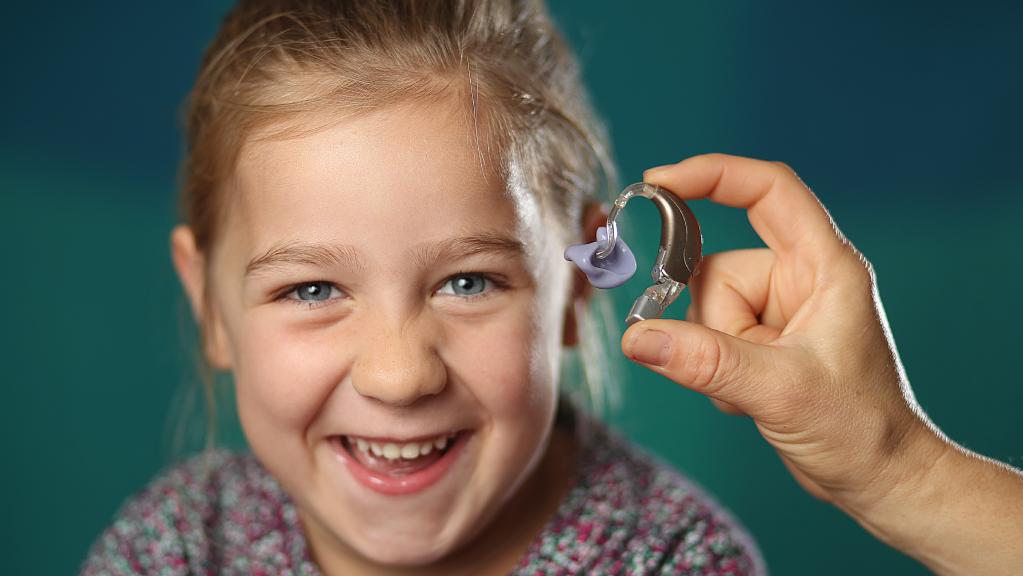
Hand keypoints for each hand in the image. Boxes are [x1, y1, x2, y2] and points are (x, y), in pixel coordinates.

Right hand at [623, 154, 944, 525]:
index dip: (713, 175)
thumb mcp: (780, 389)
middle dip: (711, 318)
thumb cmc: (859, 428)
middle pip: (718, 264)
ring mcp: (779, 309)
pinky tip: (748, 397)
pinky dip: (713, 369)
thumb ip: (706, 360)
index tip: (658, 183)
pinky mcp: (762, 339)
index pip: (767, 191)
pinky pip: (708, 335)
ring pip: (705, 306)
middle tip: (732, 362)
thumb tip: (638, 337)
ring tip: (751, 388)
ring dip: (713, 352)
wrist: (877, 477)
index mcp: (824, 266)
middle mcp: (800, 278)